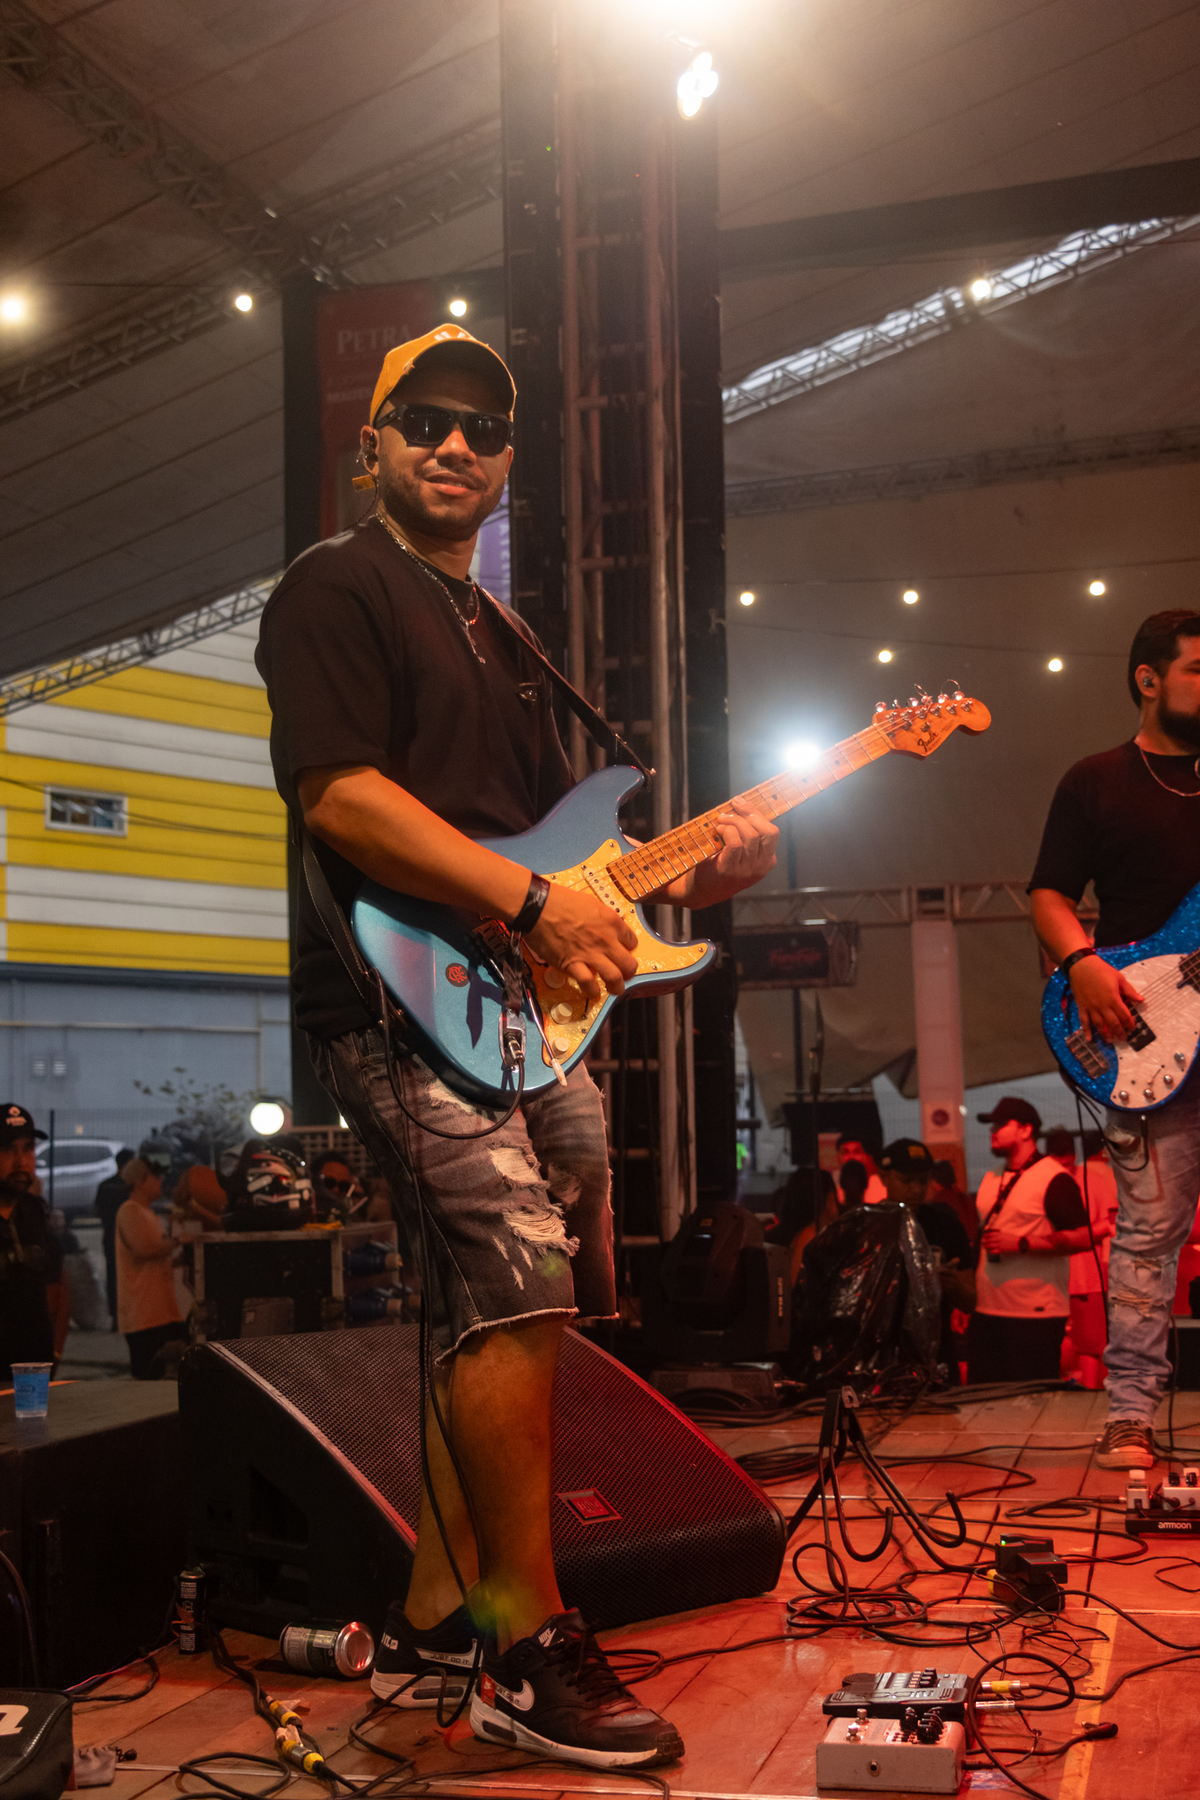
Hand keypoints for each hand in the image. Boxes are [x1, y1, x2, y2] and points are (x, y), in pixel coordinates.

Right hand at [526, 882, 638, 1001]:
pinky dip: (592, 991)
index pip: (632, 942)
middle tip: (624, 975)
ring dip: (616, 986)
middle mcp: (606, 940)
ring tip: (614, 989)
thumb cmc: (562, 901)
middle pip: (629, 964)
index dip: (628, 949)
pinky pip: (588, 983)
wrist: (539, 907)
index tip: (622, 951)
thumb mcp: (591, 903)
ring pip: (614, 978)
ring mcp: (591, 954)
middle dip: (629, 972)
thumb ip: (603, 919)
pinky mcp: (573, 964)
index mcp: (612, 922)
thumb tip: (605, 928)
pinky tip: (593, 992)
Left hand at [689, 798, 778, 907]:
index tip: (741, 803)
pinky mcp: (730, 870)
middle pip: (768, 832)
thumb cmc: (720, 865)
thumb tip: (742, 805)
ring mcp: (746, 870)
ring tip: (722, 820)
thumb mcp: (741, 854)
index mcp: (767, 861)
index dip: (757, 814)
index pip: (772, 832)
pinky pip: (735, 843)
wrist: (702, 891)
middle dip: (750, 813)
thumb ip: (746, 835)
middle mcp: (761, 866)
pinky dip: (727, 831)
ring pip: (751, 836)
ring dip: (735, 821)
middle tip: (733, 806)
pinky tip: (718, 830)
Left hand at [982, 1224, 1039, 1257]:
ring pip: (990, 1245)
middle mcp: (999, 1238)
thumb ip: (999, 1234)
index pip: (990, 1234)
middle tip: (982, 1242)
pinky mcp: (1002, 1249)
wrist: (1020, 1242)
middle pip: (989, 1240)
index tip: (983, 1236)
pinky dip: (991, 1251)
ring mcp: (1000, 1244)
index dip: (985, 1235)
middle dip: (984, 1241)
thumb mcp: (1005, 1234)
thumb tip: (993, 1234)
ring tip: (984, 1246)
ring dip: (986, 1246)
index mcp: (1000, 1234)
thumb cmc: (1013, 1238)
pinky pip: (995, 1250)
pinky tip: (990, 1251)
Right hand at [1069, 956, 1143, 1040]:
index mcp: (1113, 998)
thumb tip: (1141, 1000)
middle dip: (1119, 1032)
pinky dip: (1086, 1031)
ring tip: (1110, 1041)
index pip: (1123, 1015)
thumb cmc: (1102, 970)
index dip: (1129, 1023)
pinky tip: (1089, 1039)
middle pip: (1112, 1023)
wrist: (1081, 966)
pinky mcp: (1082, 1007)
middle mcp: (1102, 1006)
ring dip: (1105, 1034)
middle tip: (1124, 1038)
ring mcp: (1091, 1007)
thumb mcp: (1119, 978)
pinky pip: (1084, 1021)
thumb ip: (1130, 991)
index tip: (1132, 1028)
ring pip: (1099, 1025)